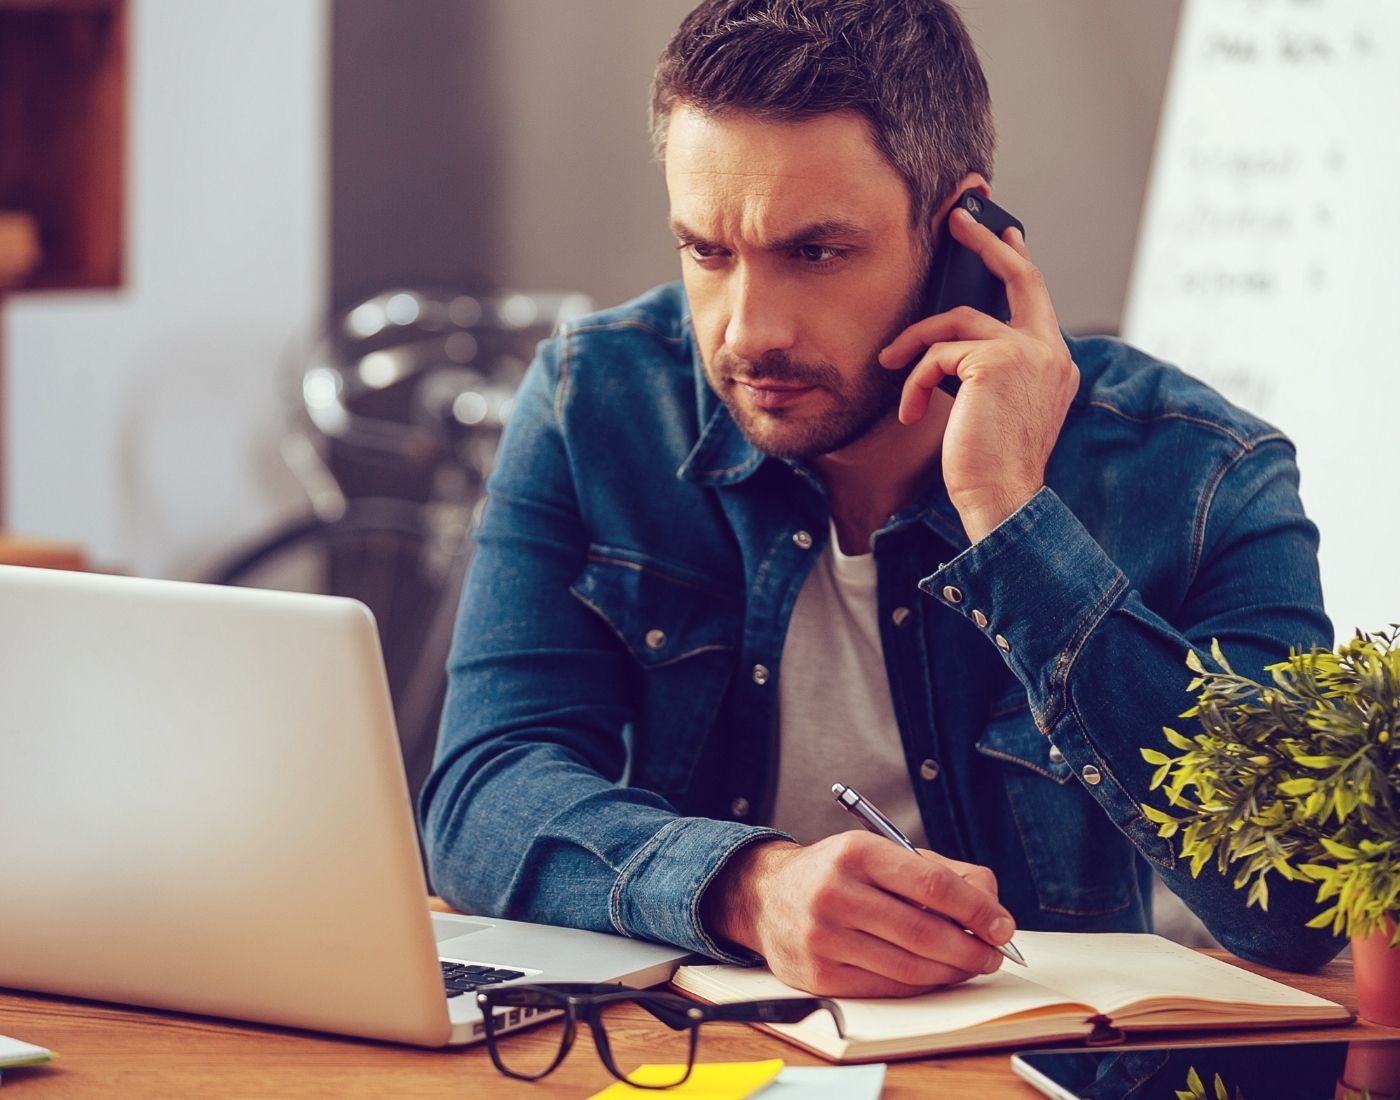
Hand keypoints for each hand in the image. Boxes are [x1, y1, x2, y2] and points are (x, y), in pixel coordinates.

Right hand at [701, 833, 1015, 996]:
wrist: (767, 896)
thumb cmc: (836, 873)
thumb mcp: (881, 852)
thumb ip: (940, 871)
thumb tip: (990, 904)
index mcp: (856, 853)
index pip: (931, 884)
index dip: (976, 908)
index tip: (1002, 924)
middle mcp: (835, 893)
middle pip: (923, 931)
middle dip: (970, 948)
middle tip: (993, 952)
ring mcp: (824, 937)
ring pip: (908, 966)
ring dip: (951, 971)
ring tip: (969, 964)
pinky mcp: (819, 975)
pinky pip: (886, 987)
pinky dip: (920, 985)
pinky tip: (934, 975)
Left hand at [878, 207, 1078, 542]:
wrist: (1001, 497)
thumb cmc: (989, 463)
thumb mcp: (992, 407)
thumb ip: (985, 368)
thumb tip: (947, 341)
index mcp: (1056, 362)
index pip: (1037, 299)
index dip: (1017, 264)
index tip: (1005, 237)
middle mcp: (1051, 351)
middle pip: (1019, 278)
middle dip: (984, 243)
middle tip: (957, 220)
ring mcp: (1028, 352)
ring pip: (956, 322)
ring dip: (915, 345)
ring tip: (891, 366)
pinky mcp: (996, 361)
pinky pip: (937, 354)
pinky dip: (914, 380)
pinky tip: (908, 412)